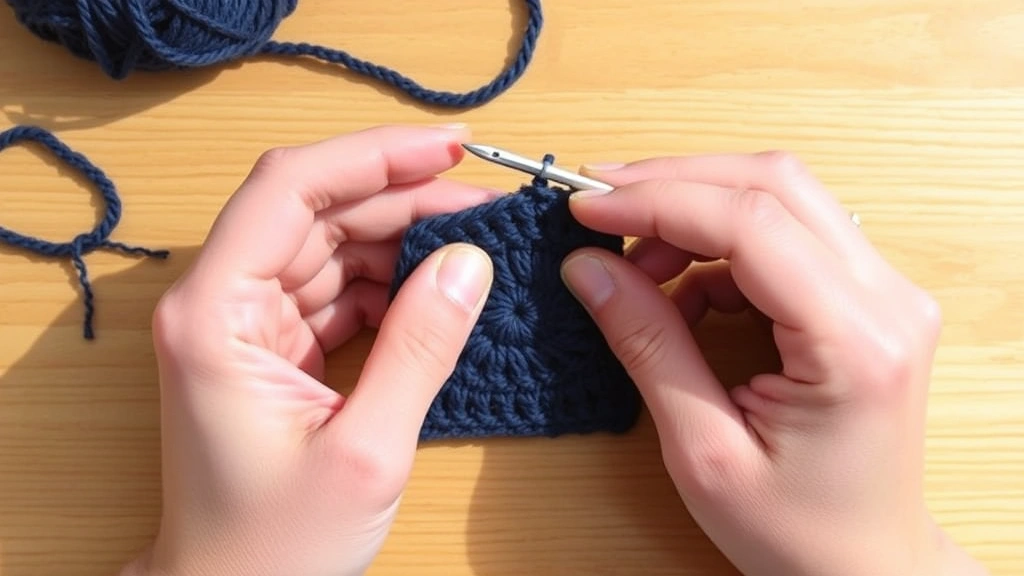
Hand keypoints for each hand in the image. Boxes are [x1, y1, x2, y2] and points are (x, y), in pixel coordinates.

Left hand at [121, 125, 495, 575]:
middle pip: (316, 208)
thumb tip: (470, 263)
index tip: (445, 148)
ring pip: (331, 242)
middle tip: (483, 201)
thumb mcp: (365, 450)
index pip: (289, 189)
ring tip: (474, 239)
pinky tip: (439, 283)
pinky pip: (338, 286)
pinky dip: (390, 280)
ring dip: (402, 235)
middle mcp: (220, 303)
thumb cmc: (273, 547)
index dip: (370, 155)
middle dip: (402, 196)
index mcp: (214, 316)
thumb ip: (419, 347)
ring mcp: (246, 322)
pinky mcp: (274, 344)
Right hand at [559, 153, 988, 575]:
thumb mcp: (703, 451)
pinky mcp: (867, 296)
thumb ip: (648, 346)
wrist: (865, 566)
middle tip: (597, 206)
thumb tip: (587, 266)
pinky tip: (678, 289)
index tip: (585, 205)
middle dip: (672, 184)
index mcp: (856, 343)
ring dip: (694, 210)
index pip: (752, 223)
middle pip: (773, 184)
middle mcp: (889, 300)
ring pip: (779, 197)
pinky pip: (784, 234)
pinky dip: (717, 246)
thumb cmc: (797, 532)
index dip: (658, 200)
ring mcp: (885, 292)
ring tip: (634, 264)